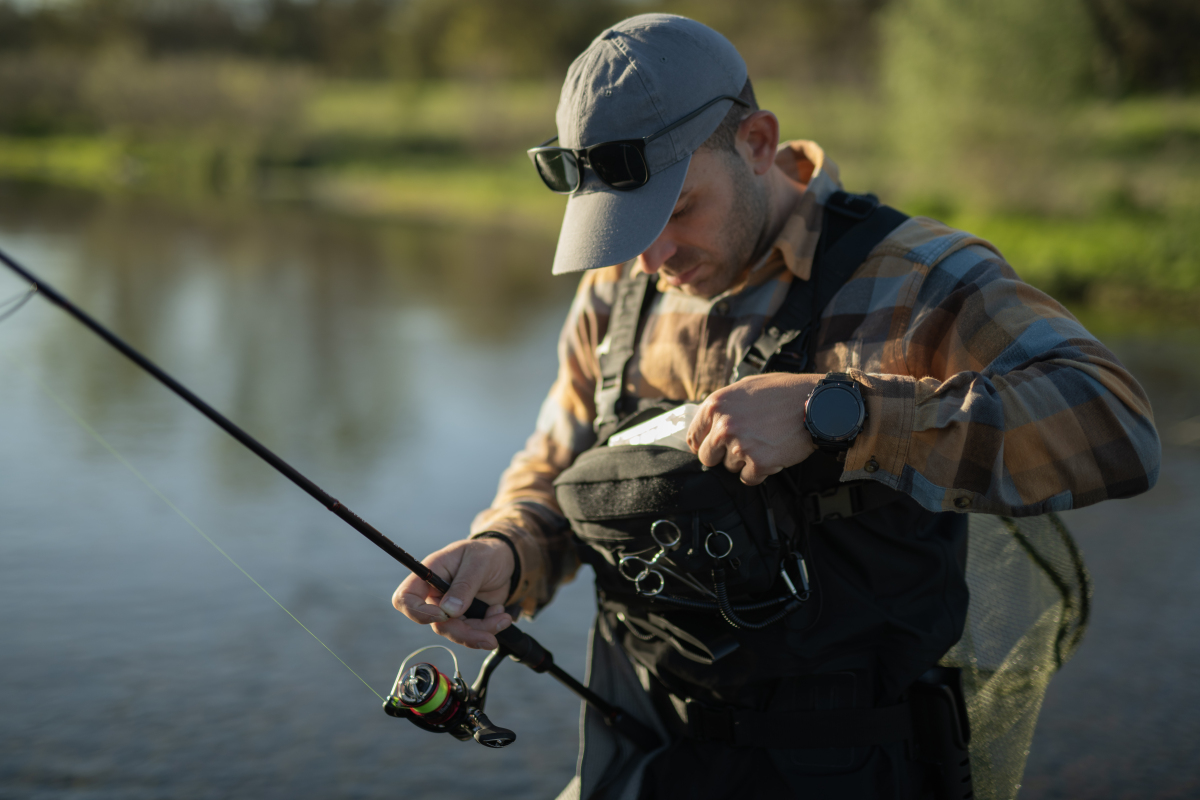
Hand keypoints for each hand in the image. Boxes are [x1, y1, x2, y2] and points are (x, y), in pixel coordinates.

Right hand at [392, 537, 514, 649]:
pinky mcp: (466, 618)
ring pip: (456, 632)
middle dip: (465, 633)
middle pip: (436, 624)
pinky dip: (490, 629)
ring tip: (504, 618)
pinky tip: (501, 614)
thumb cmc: (487, 554)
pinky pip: (472, 634)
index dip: (418, 612)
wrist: (506, 561)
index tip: (444, 615)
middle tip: (490, 638)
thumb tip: (449, 612)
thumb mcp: (479, 562)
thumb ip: (465, 585)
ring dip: (482, 632)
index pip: (405, 598)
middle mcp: (436, 594)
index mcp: (430, 574)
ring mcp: (450, 609)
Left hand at [687, 372, 820, 484]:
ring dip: (745, 461)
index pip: (693, 436)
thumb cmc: (784, 392)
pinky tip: (772, 454)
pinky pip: (749, 478)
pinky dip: (760, 471)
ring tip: (764, 443)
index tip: (710, 447)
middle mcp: (723, 426)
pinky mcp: (759, 463)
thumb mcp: (746, 387)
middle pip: (707, 457)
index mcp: (716, 405)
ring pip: (730, 467)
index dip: (702, 444)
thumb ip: (724, 406)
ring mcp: (740, 446)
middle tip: (742, 446)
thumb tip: (708, 422)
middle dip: (722, 455)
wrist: (816, 404)